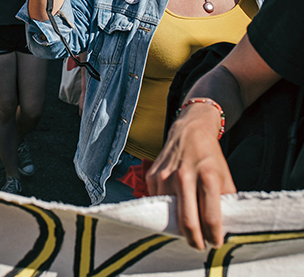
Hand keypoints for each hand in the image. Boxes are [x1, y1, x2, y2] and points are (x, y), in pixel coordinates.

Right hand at [146, 103, 235, 249]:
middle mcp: (183, 176)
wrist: (189, 131)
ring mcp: (164, 177)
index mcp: (207, 177)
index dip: (214, 236)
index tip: (215, 243)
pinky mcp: (152, 177)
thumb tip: (222, 227)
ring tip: (189, 225)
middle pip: (187, 221)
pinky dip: (168, 209)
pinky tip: (177, 204)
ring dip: (179, 224)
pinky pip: (159, 203)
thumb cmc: (209, 156)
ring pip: (170, 214)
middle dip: (194, 240)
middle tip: (199, 245)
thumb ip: (224, 201)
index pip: (210, 217)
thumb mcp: (225, 176)